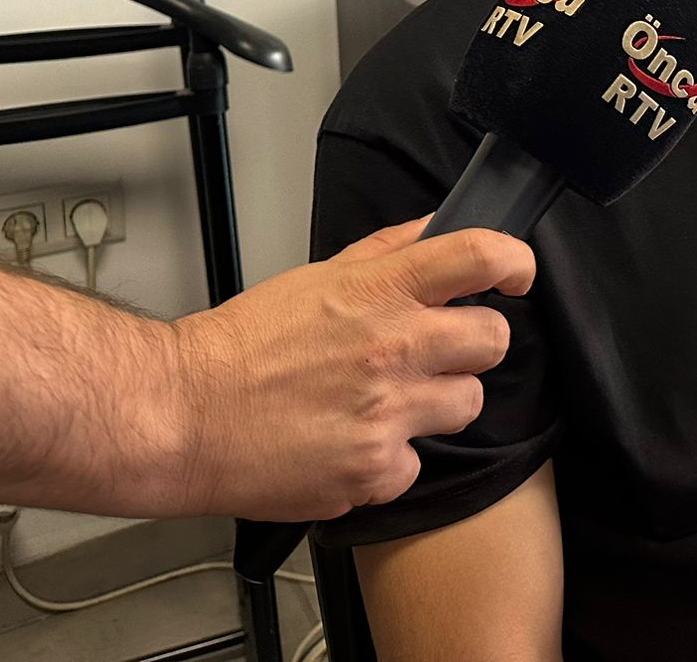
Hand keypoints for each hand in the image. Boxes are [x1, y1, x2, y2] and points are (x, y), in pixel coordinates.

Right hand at [167, 218, 535, 520]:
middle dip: (472, 344)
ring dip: (437, 403)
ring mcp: (389, 412)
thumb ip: (388, 251)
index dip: (515, 263)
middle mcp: (394, 347)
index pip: (481, 256)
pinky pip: (415, 464)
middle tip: (436, 351)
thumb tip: (439, 227)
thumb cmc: (240, 347)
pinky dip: (389, 461)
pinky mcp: (374, 470)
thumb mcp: (318, 277)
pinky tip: (349, 444)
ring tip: (385, 402)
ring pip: (467, 403)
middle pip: (493, 339)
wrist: (181, 416)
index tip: (515, 276)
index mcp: (380, 290)